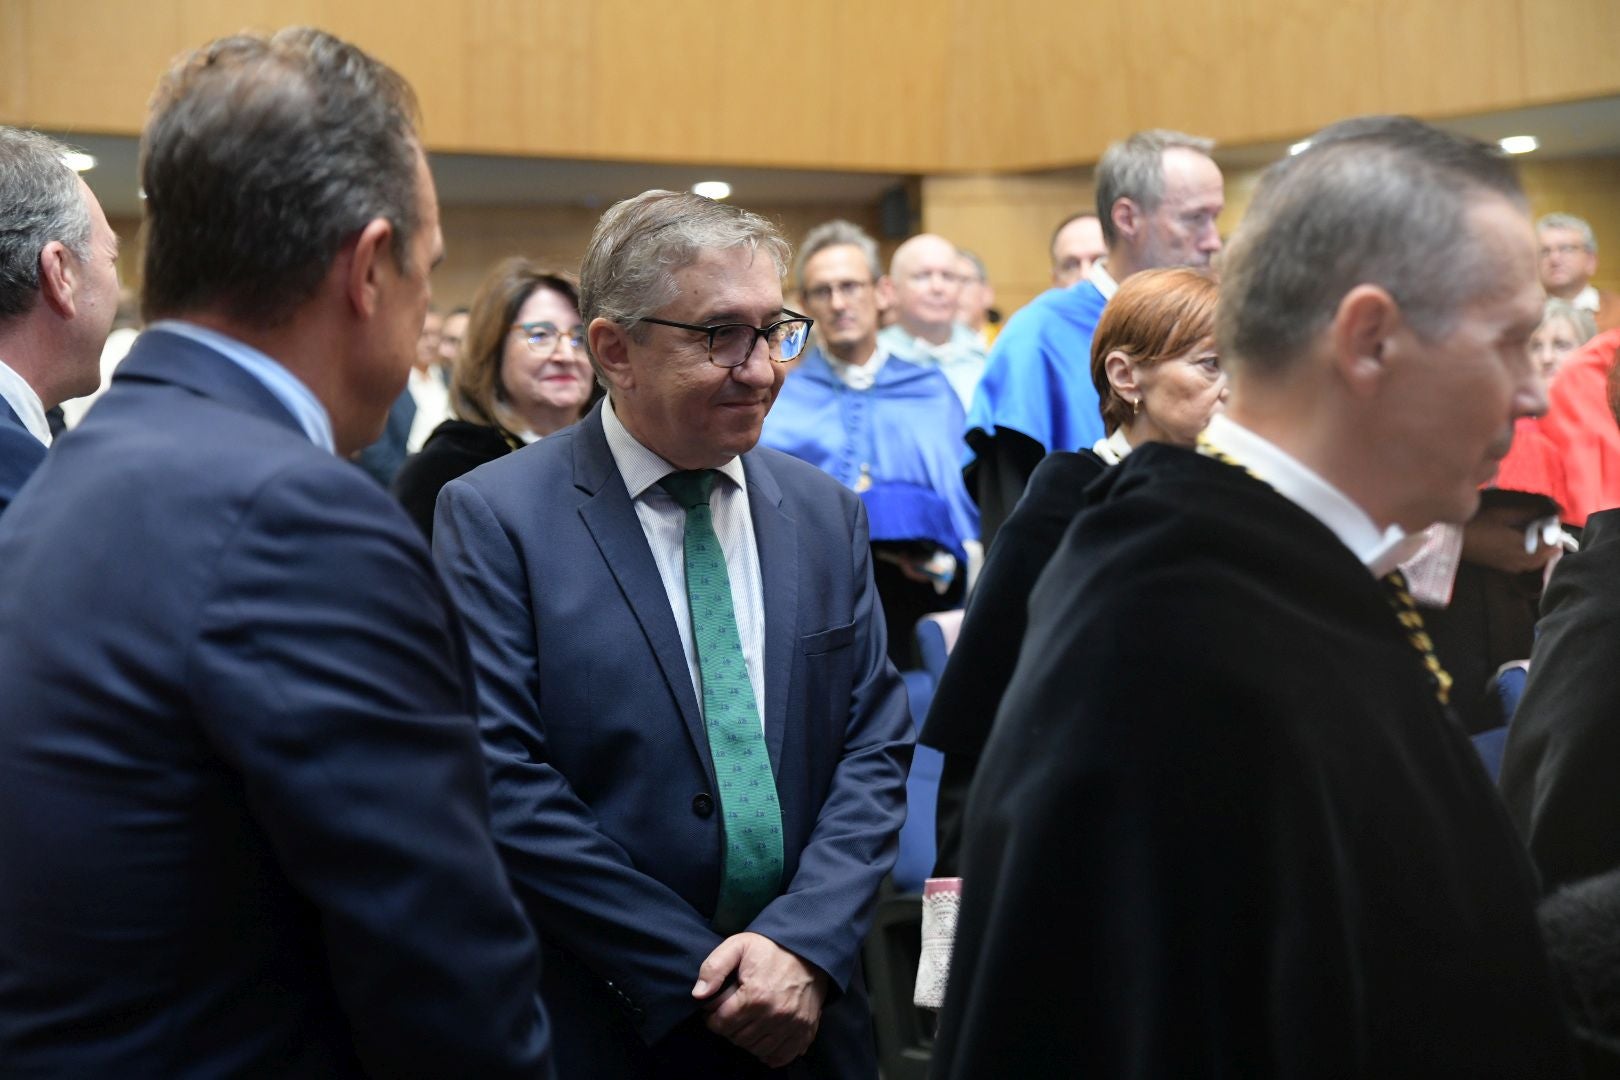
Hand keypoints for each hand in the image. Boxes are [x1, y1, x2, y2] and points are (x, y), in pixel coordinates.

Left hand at [691, 932, 827, 1067]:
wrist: (808, 950)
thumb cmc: (770, 948)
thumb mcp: (737, 946)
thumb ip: (713, 968)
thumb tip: (698, 994)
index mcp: (755, 995)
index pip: (722, 1024)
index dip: (712, 1018)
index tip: (715, 1010)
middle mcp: (774, 1015)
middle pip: (738, 1039)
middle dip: (729, 1028)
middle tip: (731, 1014)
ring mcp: (792, 1025)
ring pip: (757, 1049)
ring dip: (747, 1040)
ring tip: (747, 1023)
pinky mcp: (805, 1030)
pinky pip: (781, 1056)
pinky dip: (770, 1053)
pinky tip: (764, 1038)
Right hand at [1460, 507, 1557, 574]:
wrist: (1454, 539)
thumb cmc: (1476, 522)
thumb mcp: (1501, 513)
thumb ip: (1525, 512)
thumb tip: (1547, 509)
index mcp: (1518, 544)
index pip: (1546, 544)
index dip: (1554, 537)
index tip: (1557, 527)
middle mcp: (1516, 558)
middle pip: (1542, 557)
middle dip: (1552, 549)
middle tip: (1556, 539)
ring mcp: (1508, 565)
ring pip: (1533, 565)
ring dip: (1543, 557)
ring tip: (1546, 547)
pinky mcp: (1500, 567)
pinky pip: (1523, 568)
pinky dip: (1531, 562)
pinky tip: (1528, 555)